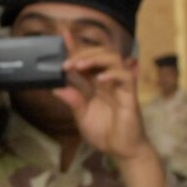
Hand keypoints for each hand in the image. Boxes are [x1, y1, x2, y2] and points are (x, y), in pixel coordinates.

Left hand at [57, 48, 152, 162]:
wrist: (121, 150)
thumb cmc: (104, 132)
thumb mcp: (82, 117)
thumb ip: (73, 101)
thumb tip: (55, 88)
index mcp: (95, 84)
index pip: (85, 61)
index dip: (76, 47)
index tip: (64, 35)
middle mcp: (108, 80)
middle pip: (100, 54)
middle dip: (83, 53)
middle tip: (67, 62)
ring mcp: (120, 86)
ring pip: (114, 59)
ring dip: (96, 59)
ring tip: (80, 66)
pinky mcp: (130, 94)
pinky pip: (126, 77)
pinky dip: (112, 74)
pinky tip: (100, 79)